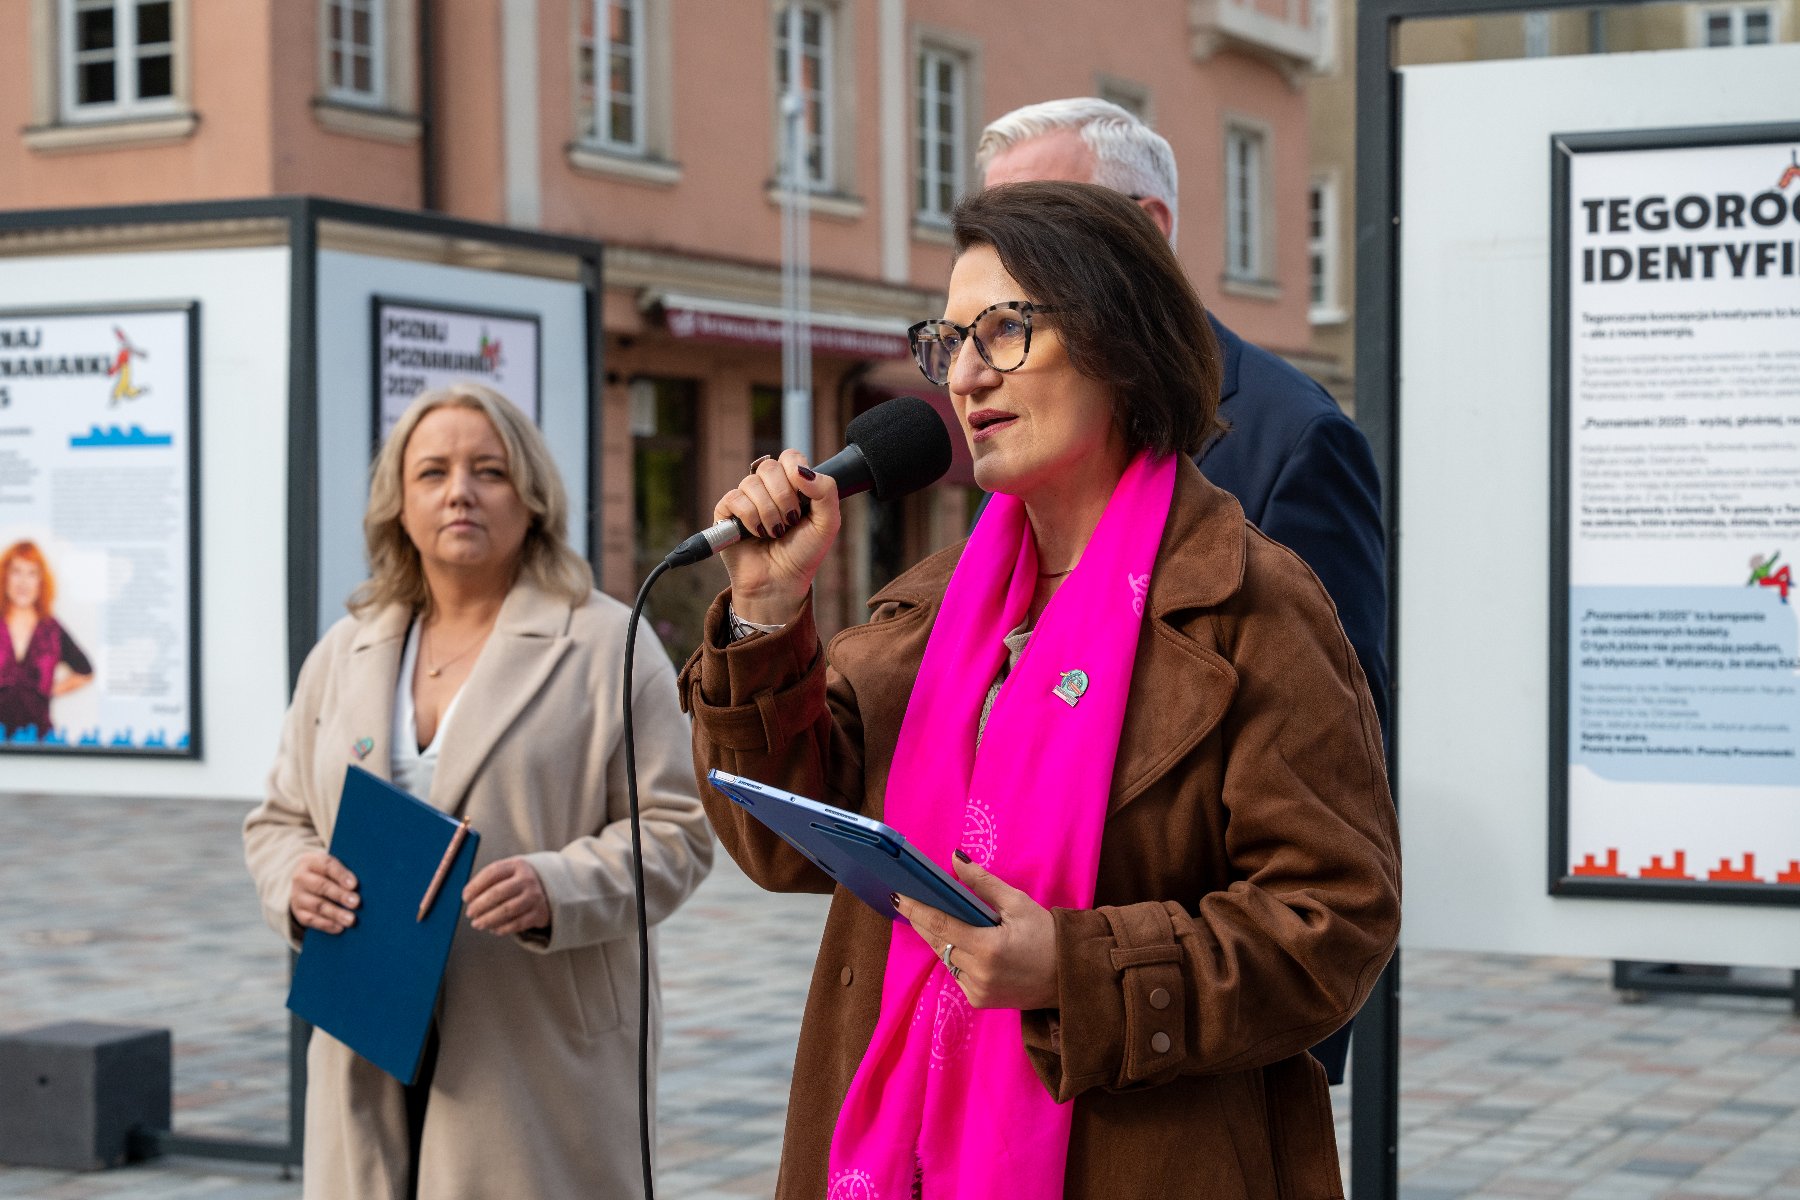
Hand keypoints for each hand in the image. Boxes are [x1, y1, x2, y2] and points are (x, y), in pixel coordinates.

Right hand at [290, 851, 358, 934]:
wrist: (304, 882)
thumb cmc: (328, 873)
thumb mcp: (333, 866)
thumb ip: (346, 872)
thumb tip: (368, 884)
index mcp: (313, 861)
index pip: (327, 866)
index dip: (341, 875)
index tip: (354, 885)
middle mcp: (302, 878)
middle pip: (321, 886)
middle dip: (340, 895)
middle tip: (356, 903)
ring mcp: (298, 896)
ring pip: (317, 905)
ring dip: (335, 913)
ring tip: (351, 920)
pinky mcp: (298, 912)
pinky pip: (311, 920)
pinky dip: (326, 924)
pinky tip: (339, 928)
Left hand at [463, 856, 550, 936]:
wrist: (554, 889)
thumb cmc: (521, 882)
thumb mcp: (511, 872)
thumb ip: (491, 880)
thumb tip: (468, 897)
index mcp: (517, 865)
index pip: (492, 873)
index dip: (476, 885)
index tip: (465, 897)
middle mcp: (527, 880)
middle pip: (498, 892)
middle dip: (479, 905)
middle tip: (469, 913)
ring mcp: (534, 897)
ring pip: (506, 910)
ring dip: (488, 919)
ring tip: (477, 924)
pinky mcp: (539, 913)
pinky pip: (517, 924)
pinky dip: (502, 928)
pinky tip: (493, 929)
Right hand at [713, 450, 840, 624]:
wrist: (781, 582)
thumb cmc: (803, 554)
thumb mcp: (827, 523)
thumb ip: (826, 491)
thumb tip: (802, 471)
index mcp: (792, 485)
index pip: (790, 457)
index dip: (796, 472)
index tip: (804, 497)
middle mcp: (767, 488)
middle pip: (770, 467)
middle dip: (784, 497)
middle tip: (791, 521)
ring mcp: (746, 499)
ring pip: (752, 483)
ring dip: (769, 512)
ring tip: (775, 533)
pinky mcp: (726, 512)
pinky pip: (735, 499)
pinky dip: (750, 518)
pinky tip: (757, 534)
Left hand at [894, 854, 1057, 1010]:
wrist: (1069, 977)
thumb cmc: (1046, 935)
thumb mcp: (1018, 903)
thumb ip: (983, 883)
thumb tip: (955, 859)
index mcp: (988, 947)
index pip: (941, 925)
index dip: (916, 910)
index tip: (898, 896)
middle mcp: (979, 973)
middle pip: (938, 942)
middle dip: (922, 922)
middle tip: (907, 902)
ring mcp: (978, 991)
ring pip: (945, 959)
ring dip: (938, 939)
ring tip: (929, 918)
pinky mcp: (980, 1001)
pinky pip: (957, 974)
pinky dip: (954, 957)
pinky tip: (958, 943)